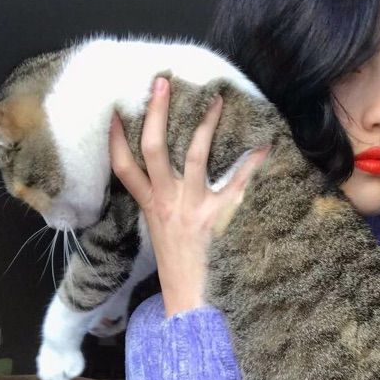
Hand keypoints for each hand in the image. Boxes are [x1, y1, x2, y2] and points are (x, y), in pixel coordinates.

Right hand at [109, 77, 269, 316]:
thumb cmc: (176, 263)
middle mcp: (168, 201)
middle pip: (155, 148)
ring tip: (216, 99)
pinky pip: (237, 183)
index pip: (124, 167)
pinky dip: (252, 164)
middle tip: (163, 82)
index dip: (116, 137)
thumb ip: (159, 201)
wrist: (191, 298)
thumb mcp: (159, 229)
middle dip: (157, 113)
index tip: (116, 110)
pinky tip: (264, 146)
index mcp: (150, 205)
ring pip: (195, 156)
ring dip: (205, 125)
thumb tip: (165, 176)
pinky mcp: (219, 215)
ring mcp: (193, 206)